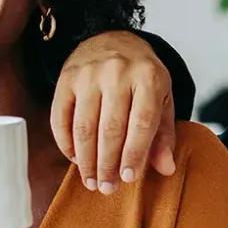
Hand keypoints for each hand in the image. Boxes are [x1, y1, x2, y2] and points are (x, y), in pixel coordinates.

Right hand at [50, 31, 177, 193]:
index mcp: (149, 77)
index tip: (128, 178)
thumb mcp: (161, 98)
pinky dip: (66, 142)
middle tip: (107, 188)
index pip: (142, 123)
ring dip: (86, 159)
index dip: (135, 154)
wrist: (111, 38)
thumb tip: (166, 168)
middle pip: (111, 128)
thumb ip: (163, 134)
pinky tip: (75, 159)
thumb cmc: (141, 76)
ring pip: (84, 126)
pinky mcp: (66, 78)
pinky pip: (61, 117)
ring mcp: (88, 74)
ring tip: (91, 180)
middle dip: (108, 163)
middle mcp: (118, 72)